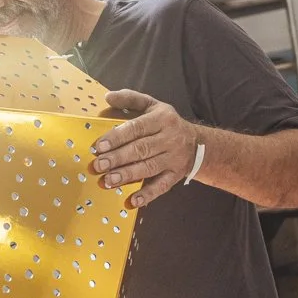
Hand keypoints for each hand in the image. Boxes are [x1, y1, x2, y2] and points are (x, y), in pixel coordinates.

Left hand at [93, 90, 199, 208]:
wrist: (198, 144)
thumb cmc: (167, 123)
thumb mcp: (152, 105)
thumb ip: (130, 99)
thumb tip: (108, 97)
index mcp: (162, 119)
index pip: (137, 128)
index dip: (117, 137)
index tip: (99, 146)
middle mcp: (169, 138)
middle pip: (141, 149)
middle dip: (118, 158)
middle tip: (98, 165)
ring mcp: (173, 159)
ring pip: (148, 167)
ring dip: (127, 175)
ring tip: (108, 181)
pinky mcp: (175, 175)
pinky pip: (161, 186)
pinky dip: (147, 195)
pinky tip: (132, 201)